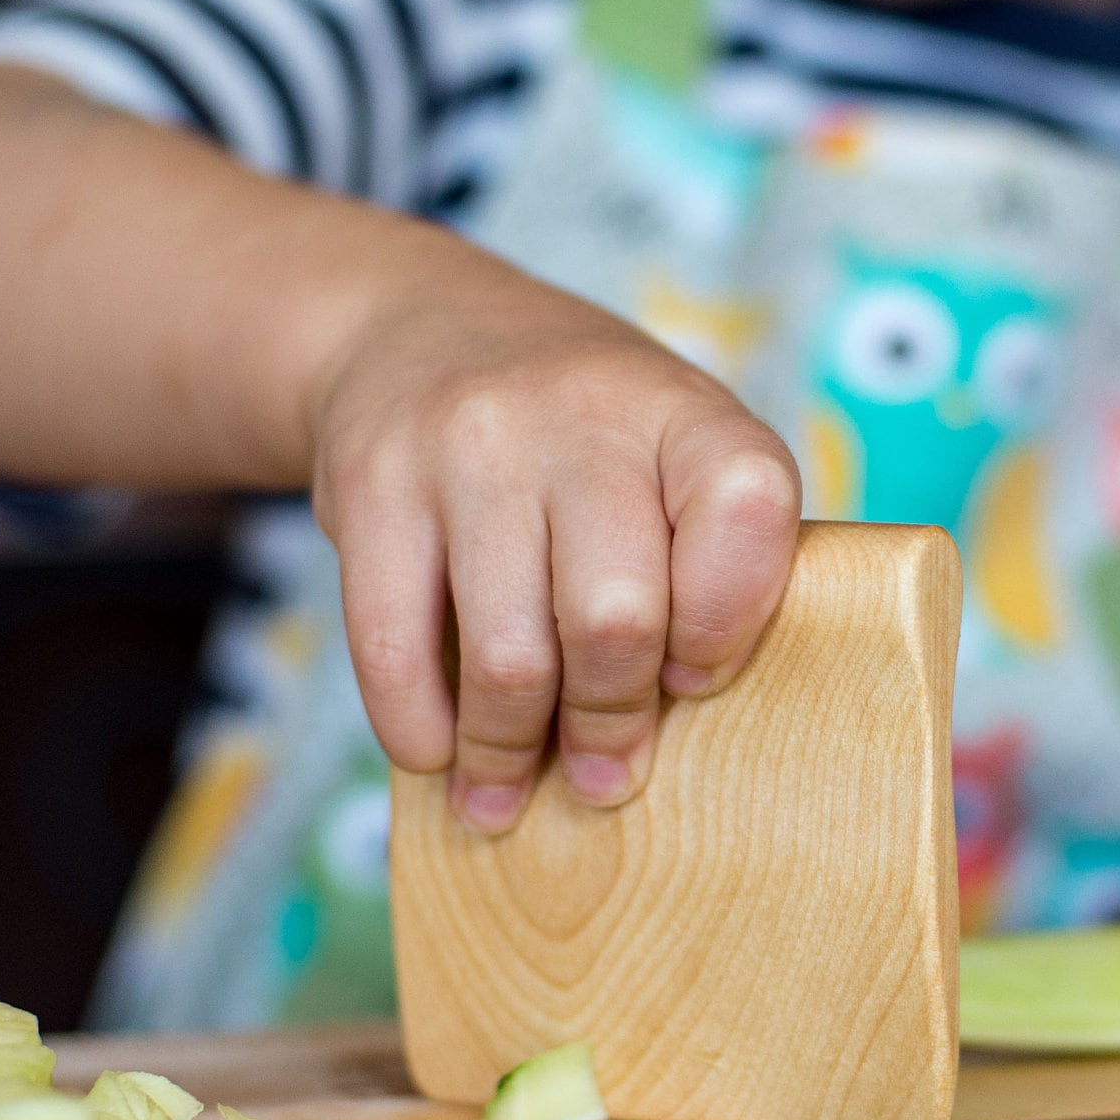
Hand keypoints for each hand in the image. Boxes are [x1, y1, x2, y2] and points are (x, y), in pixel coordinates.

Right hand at [308, 257, 801, 833]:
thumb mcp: (666, 452)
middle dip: (609, 725)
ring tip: (506, 793)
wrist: (422, 326)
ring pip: (508, 654)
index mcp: (684, 410)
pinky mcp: (373, 482)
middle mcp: (581, 412)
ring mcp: (468, 442)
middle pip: (615, 618)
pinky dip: (417, 725)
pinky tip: (435, 752)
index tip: (691, 683)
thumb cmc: (581, 436)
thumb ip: (696, 563)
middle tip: (600, 776)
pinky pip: (393, 645)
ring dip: (508, 749)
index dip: (725, 624)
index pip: (747, 513)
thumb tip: (656, 742)